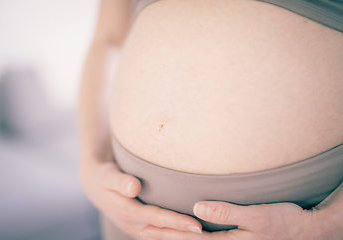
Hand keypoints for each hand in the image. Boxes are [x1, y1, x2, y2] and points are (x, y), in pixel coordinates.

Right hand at [79, 154, 202, 239]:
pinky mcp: (141, 227)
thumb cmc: (104, 177)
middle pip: (164, 233)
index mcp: (127, 213)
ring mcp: (137, 229)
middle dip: (185, 236)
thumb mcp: (108, 176)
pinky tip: (190, 235)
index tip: (197, 225)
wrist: (95, 186)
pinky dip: (175, 236)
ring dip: (182, 239)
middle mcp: (133, 225)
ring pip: (164, 237)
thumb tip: (134, 187)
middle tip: (210, 237)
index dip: (177, 222)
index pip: (157, 219)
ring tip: (206, 239)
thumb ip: (120, 181)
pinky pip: (161, 235)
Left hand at [141, 197, 342, 239]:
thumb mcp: (258, 217)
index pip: (191, 239)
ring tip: (156, 232)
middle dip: (166, 236)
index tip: (149, 227)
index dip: (169, 233)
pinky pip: (207, 238)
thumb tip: (198, 207)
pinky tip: (186, 230)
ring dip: (175, 236)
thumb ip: (227, 212)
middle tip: (143, 230)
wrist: (305, 230)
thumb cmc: (283, 222)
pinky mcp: (235, 237)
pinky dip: (191, 235)